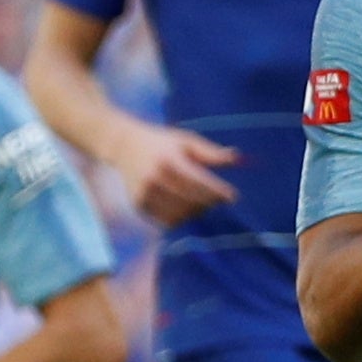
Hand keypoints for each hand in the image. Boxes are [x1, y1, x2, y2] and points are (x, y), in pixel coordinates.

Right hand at [104, 121, 240, 225]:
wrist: (124, 146)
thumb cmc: (162, 143)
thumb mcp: (185, 140)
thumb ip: (209, 152)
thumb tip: (237, 158)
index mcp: (169, 160)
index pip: (199, 181)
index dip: (218, 192)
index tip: (233, 196)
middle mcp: (154, 177)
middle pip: (191, 200)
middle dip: (209, 202)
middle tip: (218, 199)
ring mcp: (145, 193)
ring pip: (180, 214)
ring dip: (196, 211)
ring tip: (202, 202)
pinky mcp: (139, 204)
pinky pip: (167, 220)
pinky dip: (181, 218)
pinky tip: (186, 208)